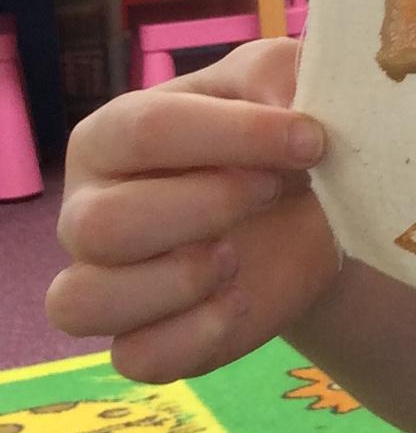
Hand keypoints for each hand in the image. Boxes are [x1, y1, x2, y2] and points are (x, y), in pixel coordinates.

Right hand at [49, 39, 340, 386]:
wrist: (315, 214)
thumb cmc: (279, 137)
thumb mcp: (285, 82)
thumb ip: (279, 73)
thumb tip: (280, 101)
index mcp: (113, 135)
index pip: (145, 132)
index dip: (234, 137)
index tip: (311, 139)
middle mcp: (89, 209)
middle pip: (103, 225)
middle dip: (206, 207)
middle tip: (275, 190)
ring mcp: (105, 281)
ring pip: (84, 302)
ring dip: (179, 280)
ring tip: (237, 254)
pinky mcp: (143, 340)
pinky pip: (136, 358)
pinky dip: (195, 335)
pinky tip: (240, 300)